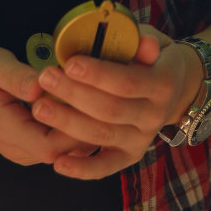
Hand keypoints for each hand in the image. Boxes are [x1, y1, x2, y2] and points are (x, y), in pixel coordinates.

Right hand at [0, 40, 99, 165]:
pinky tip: (86, 99)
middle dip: (88, 123)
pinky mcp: (31, 143)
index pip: (53, 145)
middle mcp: (18, 148)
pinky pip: (61, 142)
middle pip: (66, 150)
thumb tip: (41, 86)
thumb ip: (15, 76)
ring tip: (99, 93)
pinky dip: (76, 124)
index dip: (76, 125)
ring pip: (67, 148)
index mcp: (7, 131)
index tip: (90, 95)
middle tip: (105, 91)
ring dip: (85, 124)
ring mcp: (25, 149)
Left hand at [25, 25, 204, 178]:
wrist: (171, 88)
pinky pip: (104, 167)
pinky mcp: (129, 156)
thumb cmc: (150, 59)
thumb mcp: (151, 42)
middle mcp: (155, 116)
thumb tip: (144, 42)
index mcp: (163, 84)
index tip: (69, 63)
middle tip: (45, 77)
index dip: (98, 75)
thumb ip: (143, 43)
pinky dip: (81, 169)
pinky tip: (58, 163)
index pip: (127, 82)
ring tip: (39, 107)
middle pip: (110, 109)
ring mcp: (142, 139)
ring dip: (68, 123)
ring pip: (101, 135)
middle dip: (74, 94)